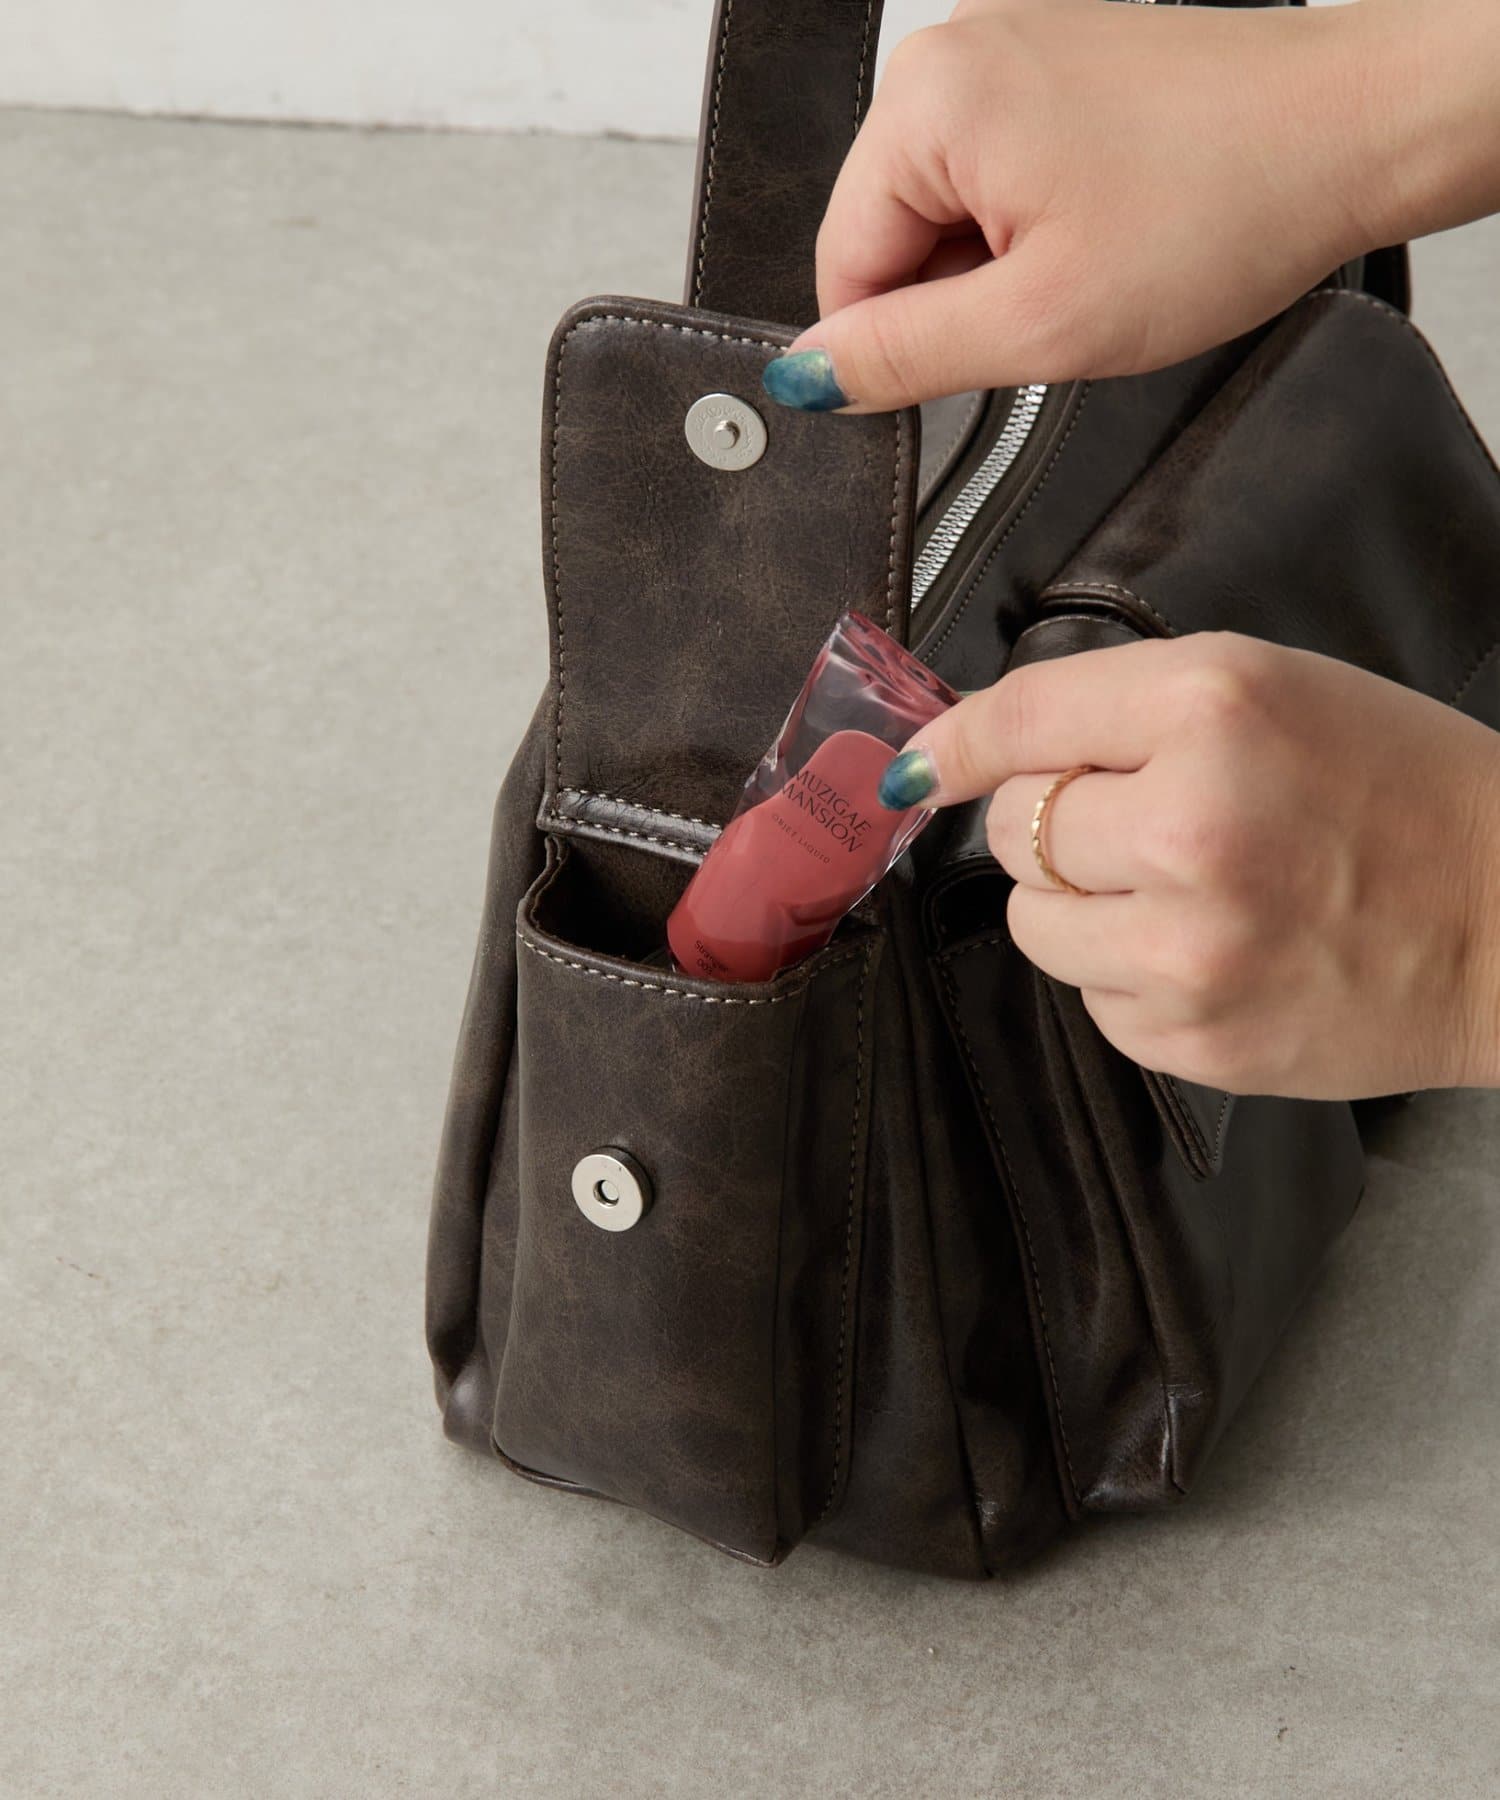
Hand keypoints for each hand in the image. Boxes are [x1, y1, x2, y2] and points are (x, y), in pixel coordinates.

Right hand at [760, 0, 1499, 412]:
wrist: (1354, 133)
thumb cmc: (1226, 204)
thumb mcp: (1040, 324)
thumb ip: (904, 358)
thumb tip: (806, 378)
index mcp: (928, 99)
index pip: (840, 265)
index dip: (896, 345)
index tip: (971, 369)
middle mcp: (953, 51)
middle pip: (890, 234)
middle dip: (959, 299)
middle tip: (1056, 310)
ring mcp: (1006, 48)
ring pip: (948, 213)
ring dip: (1003, 268)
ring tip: (1096, 263)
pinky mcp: (1054, 63)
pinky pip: (998, 176)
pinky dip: (1038, 227)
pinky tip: (1106, 231)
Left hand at [880, 633, 1499, 1099]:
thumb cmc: (1397, 789)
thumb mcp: (1269, 691)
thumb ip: (1120, 708)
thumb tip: (967, 749)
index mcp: (1213, 708)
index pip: (1018, 721)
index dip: (953, 744)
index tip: (916, 767)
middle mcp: (1189, 825)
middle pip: (1012, 828)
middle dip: (1056, 822)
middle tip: (1148, 821)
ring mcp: (1188, 947)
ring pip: (1032, 922)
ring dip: (1080, 904)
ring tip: (1184, 890)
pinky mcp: (1192, 1038)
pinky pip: (1090, 997)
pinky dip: (1129, 973)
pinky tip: (1215, 950)